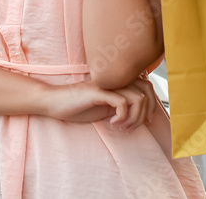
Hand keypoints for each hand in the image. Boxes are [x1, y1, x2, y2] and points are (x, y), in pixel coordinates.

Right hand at [44, 78, 158, 133]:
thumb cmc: (77, 105)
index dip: (151, 105)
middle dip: (145, 113)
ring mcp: (106, 84)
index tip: (145, 121)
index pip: (147, 87)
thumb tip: (139, 116)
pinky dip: (122, 116)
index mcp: (117, 82)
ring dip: (133, 117)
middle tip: (132, 126)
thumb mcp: (104, 107)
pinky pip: (122, 102)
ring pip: (137, 98)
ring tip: (121, 126)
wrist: (53, 102)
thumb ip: (119, 106)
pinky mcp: (98, 91)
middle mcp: (114, 80)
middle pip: (146, 91)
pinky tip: (113, 122)